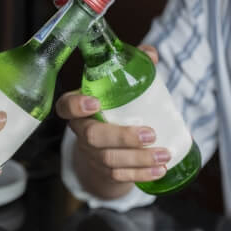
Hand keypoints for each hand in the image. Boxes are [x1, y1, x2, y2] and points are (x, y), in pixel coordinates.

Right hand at [56, 45, 168, 199]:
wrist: (108, 144)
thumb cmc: (116, 107)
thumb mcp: (121, 86)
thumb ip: (135, 67)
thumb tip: (151, 54)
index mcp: (79, 107)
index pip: (66, 106)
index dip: (76, 106)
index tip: (96, 103)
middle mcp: (81, 131)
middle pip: (92, 136)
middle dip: (122, 137)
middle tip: (150, 134)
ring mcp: (91, 154)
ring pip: (109, 159)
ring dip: (139, 159)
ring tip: (164, 154)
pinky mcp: (104, 171)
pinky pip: (119, 176)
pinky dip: (141, 174)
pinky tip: (160, 171)